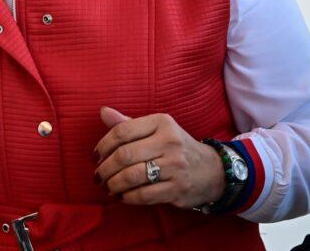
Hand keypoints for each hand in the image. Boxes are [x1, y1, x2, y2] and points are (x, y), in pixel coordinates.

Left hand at [93, 107, 225, 208]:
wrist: (213, 170)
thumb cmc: (174, 147)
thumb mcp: (155, 129)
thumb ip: (128, 123)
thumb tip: (103, 112)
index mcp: (161, 122)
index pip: (122, 131)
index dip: (103, 145)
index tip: (96, 156)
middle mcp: (170, 142)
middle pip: (125, 155)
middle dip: (106, 168)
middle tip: (98, 176)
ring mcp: (176, 166)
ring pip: (133, 176)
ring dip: (114, 184)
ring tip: (108, 187)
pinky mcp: (179, 188)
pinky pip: (145, 194)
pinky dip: (129, 197)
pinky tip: (123, 196)